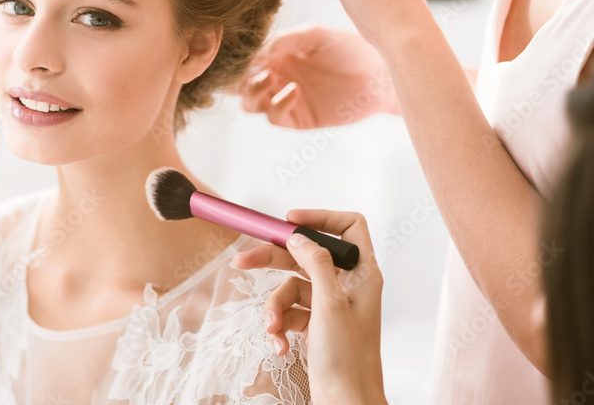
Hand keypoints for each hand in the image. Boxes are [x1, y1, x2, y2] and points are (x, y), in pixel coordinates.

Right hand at [232, 210, 386, 404]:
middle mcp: (347, 285)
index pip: (348, 227)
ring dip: (275, 307)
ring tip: (272, 327)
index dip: (320, 218)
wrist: (345, 402)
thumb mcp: (329, 304)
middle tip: (242, 261)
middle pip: (304, 255)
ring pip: (290, 286)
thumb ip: (315, 263)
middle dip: (272, 261)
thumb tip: (299, 236)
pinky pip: (289, 311)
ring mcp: (329, 305)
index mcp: (362, 274)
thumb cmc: (349, 359)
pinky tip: (279, 342)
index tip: (289, 221)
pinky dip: (279, 324)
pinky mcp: (315, 324)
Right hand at [238, 25, 398, 127]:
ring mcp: (284, 98)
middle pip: (238, 85)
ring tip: (267, 79)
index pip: (244, 59)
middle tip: (248, 70)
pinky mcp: (297, 118)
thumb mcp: (313, 35)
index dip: (237, 58)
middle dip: (236, 79)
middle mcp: (276, 76)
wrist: (380, 75)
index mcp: (276, 54)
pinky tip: (294, 90)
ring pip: (249, 104)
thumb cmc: (350, 48)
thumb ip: (283, 40)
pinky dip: (277, 104)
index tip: (240, 53)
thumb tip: (255, 52)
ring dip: (251, 93)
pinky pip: (273, 116)